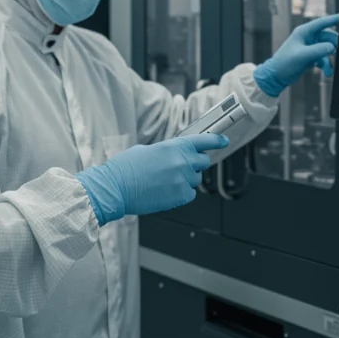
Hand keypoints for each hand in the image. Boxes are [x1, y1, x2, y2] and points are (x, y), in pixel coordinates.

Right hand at [74, 133, 228, 224]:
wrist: (115, 188)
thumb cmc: (125, 168)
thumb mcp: (146, 150)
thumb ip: (166, 151)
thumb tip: (173, 156)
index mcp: (174, 146)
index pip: (204, 141)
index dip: (216, 140)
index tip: (223, 141)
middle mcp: (182, 162)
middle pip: (203, 162)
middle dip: (195, 163)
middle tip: (183, 166)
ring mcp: (182, 180)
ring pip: (195, 179)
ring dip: (186, 179)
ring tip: (166, 180)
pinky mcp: (179, 197)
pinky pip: (190, 194)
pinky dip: (182, 193)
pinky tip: (167, 191)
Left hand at [253, 14, 338, 96]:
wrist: (276, 77)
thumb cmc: (284, 63)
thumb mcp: (302, 56)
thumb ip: (318, 50)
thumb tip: (332, 47)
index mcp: (304, 32)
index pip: (321, 23)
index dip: (334, 19)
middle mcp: (308, 38)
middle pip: (328, 36)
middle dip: (334, 45)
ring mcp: (310, 47)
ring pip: (327, 48)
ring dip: (330, 58)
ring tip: (330, 68)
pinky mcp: (311, 57)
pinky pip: (323, 58)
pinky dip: (326, 65)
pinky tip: (327, 72)